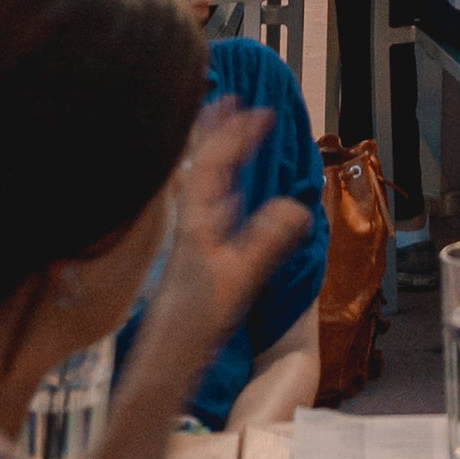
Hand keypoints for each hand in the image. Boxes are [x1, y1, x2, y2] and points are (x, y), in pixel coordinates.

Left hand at [95, 103, 316, 458]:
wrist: (162, 359)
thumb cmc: (193, 322)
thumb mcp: (237, 279)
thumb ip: (266, 242)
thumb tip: (296, 207)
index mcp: (195, 221)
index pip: (213, 164)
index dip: (234, 135)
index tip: (259, 113)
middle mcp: (186, 223)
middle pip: (198, 164)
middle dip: (214, 131)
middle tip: (228, 99)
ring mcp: (186, 238)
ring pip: (198, 182)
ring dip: (212, 153)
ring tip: (222, 130)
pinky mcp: (190, 256)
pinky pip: (202, 205)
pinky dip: (215, 187)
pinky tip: (225, 195)